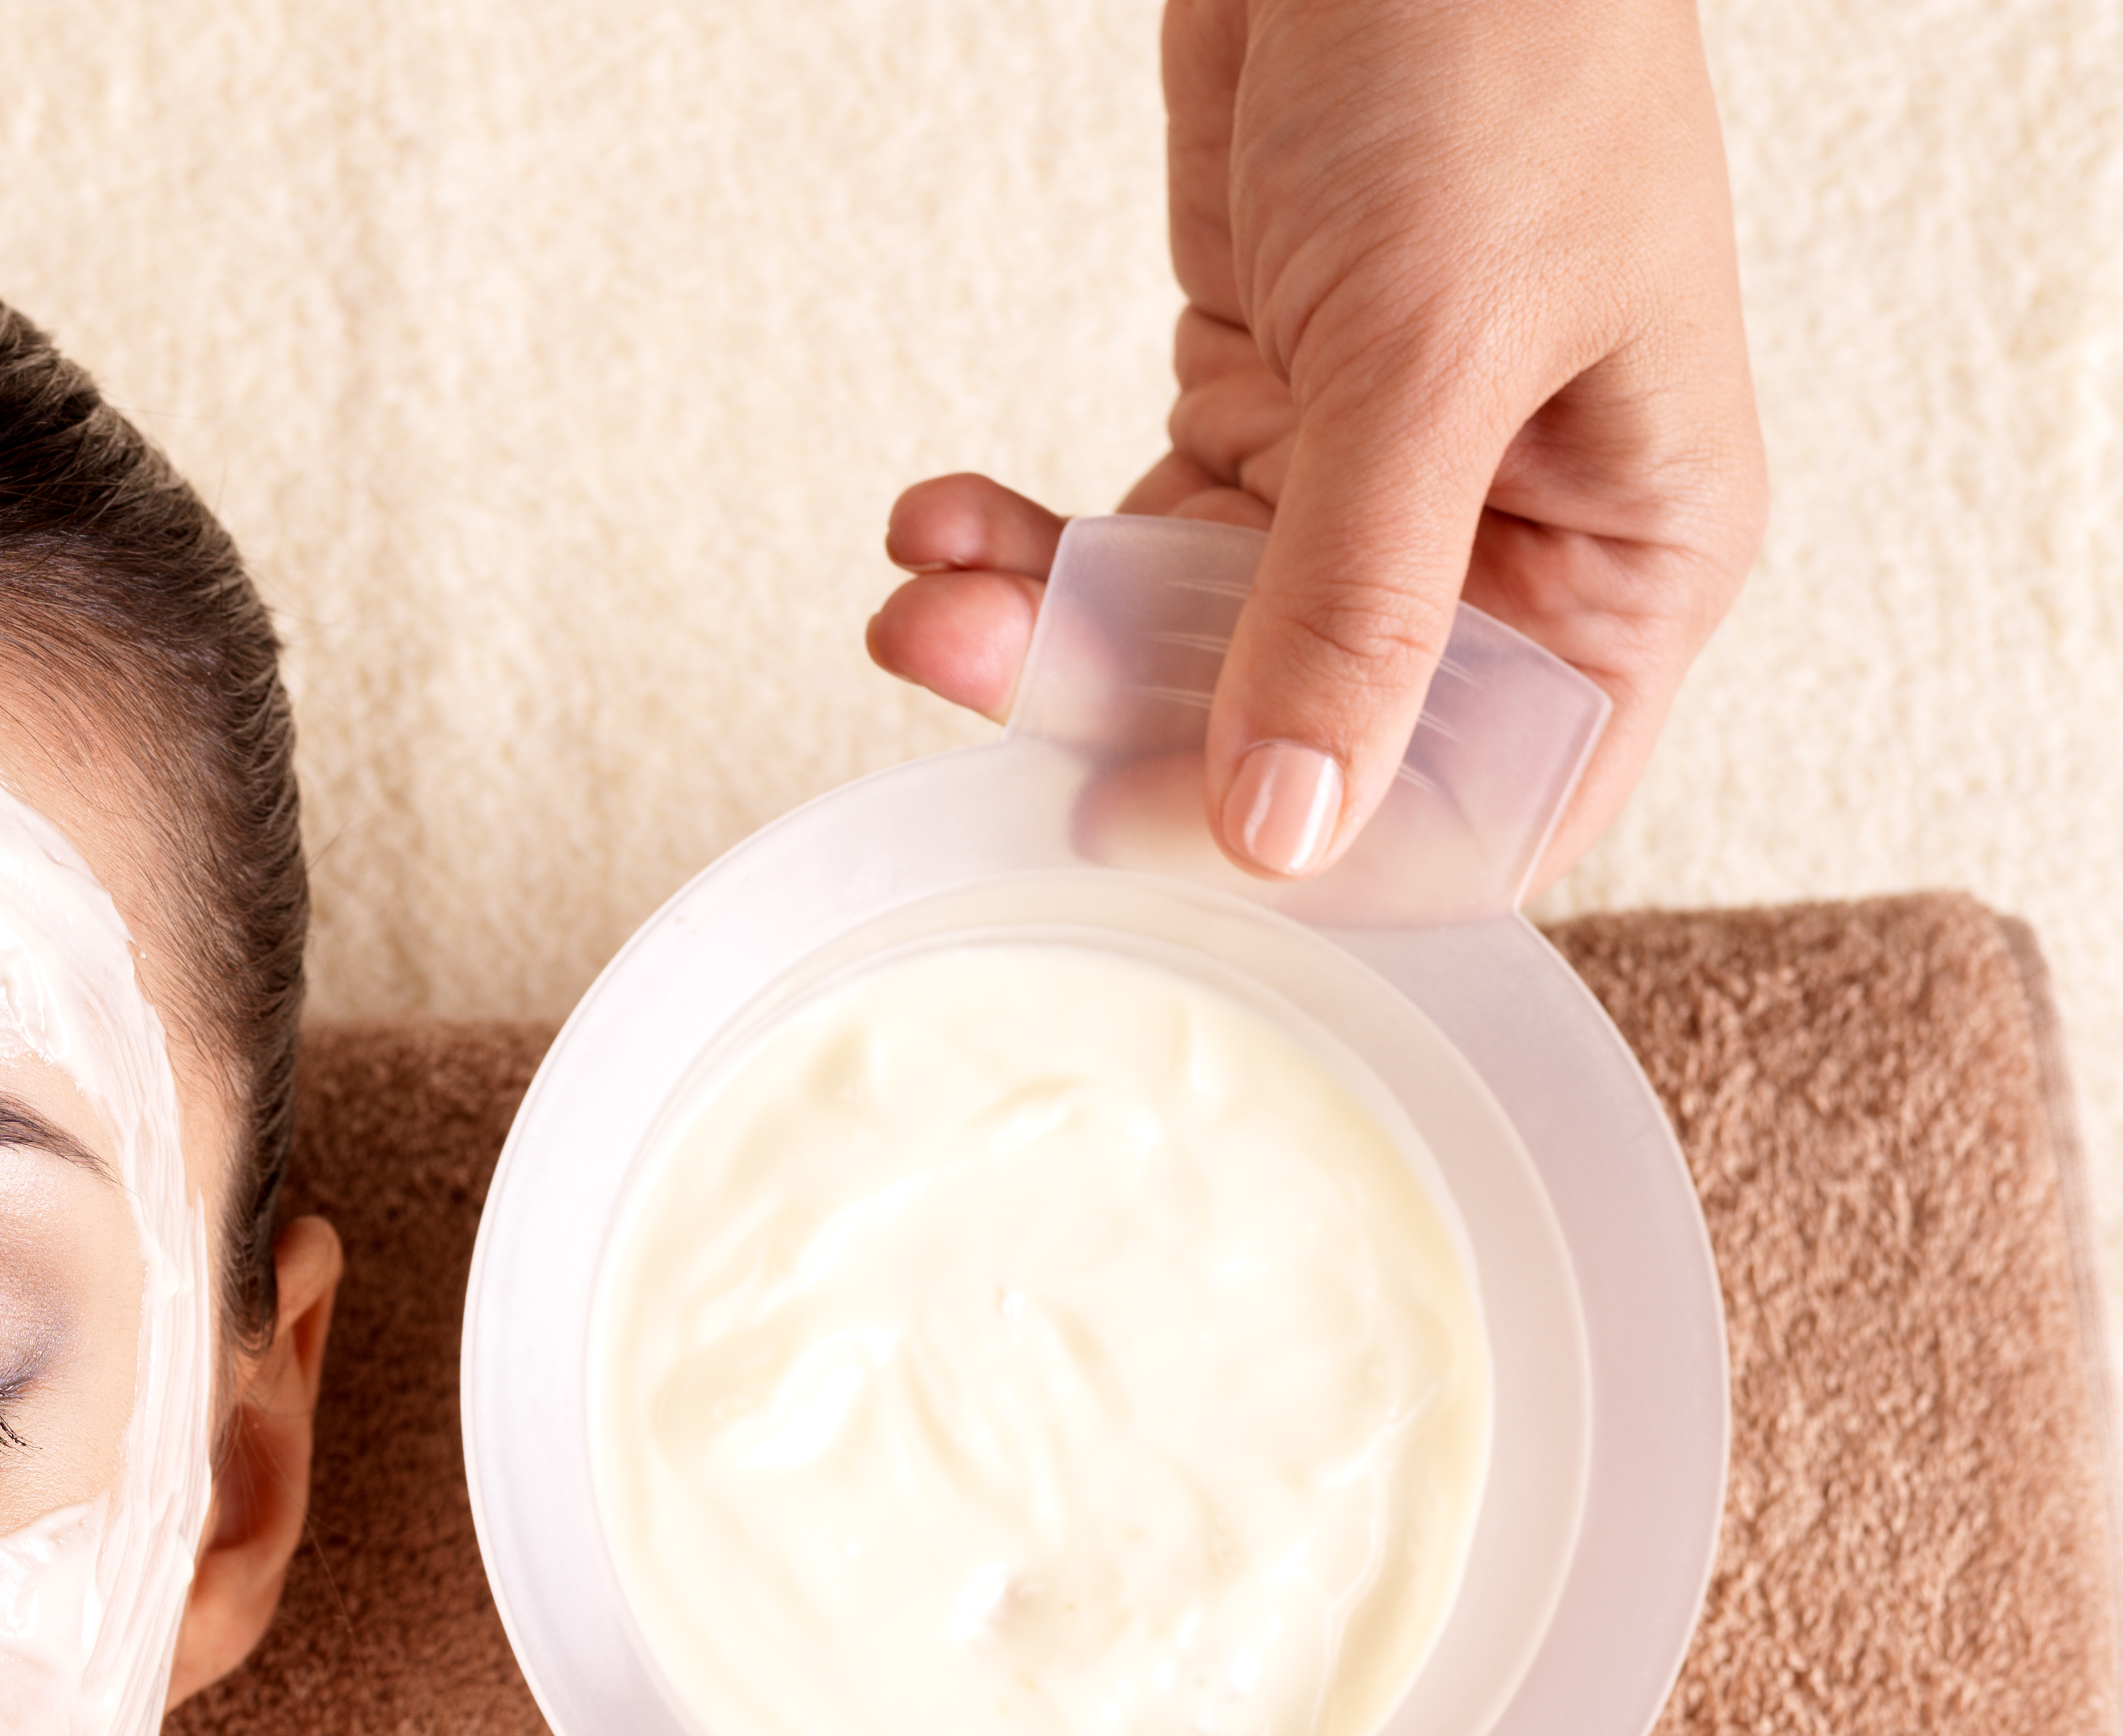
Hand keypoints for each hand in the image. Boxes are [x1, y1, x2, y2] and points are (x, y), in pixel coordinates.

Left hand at [869, 0, 1764, 887]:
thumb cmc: (1505, 57)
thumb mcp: (1436, 353)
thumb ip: (1355, 604)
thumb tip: (1283, 829)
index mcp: (1630, 560)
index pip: (1486, 801)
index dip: (1316, 844)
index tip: (1137, 826)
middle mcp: (1506, 543)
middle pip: (1293, 729)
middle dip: (1111, 710)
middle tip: (950, 674)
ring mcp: (1370, 482)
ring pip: (1177, 639)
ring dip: (1033, 629)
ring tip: (917, 597)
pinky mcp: (1261, 408)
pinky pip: (1122, 537)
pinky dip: (1020, 544)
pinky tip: (937, 526)